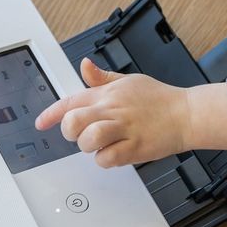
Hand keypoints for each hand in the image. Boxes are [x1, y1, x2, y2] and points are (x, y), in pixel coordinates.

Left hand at [35, 58, 190, 166]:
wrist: (186, 113)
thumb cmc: (158, 99)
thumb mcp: (129, 80)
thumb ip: (102, 78)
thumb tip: (85, 65)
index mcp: (108, 93)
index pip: (70, 101)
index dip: (51, 114)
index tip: (41, 123)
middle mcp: (113, 109)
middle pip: (73, 121)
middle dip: (71, 132)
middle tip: (81, 135)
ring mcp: (124, 128)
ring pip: (87, 140)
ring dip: (89, 147)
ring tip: (102, 144)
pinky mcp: (134, 146)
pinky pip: (107, 159)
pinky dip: (107, 160)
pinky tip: (116, 152)